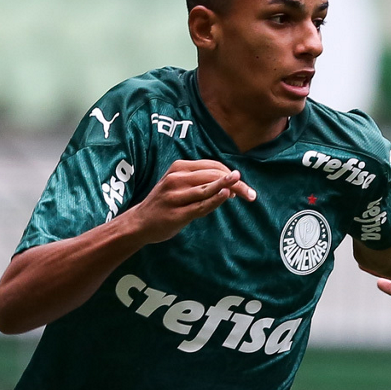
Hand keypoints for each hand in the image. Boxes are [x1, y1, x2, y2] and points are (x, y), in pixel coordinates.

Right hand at [126, 159, 255, 243]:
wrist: (139, 223)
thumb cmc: (163, 204)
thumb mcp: (178, 185)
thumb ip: (200, 182)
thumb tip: (230, 186)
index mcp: (179, 168)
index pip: (212, 166)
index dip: (230, 174)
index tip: (242, 186)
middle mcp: (177, 179)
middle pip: (214, 175)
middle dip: (236, 184)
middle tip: (251, 194)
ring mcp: (176, 196)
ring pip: (209, 188)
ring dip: (231, 189)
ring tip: (247, 193)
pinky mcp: (176, 213)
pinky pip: (200, 205)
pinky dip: (215, 198)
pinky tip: (227, 194)